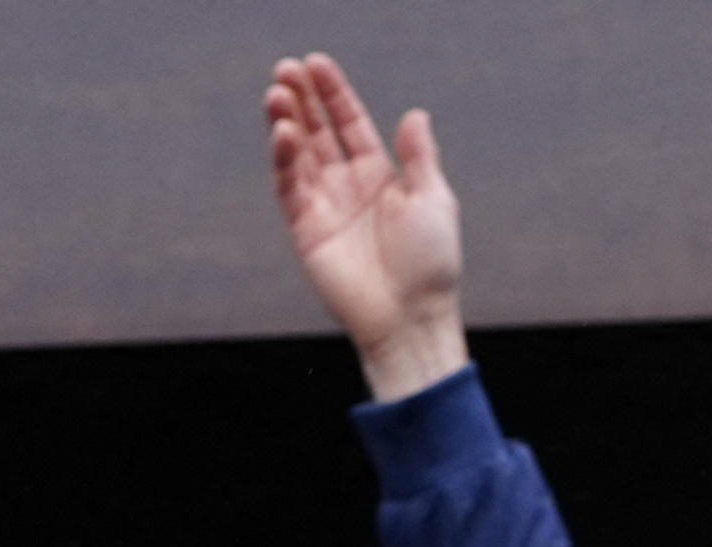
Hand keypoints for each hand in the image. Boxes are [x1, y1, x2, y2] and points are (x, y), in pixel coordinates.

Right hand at [263, 54, 466, 399]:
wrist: (410, 319)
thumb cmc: (431, 266)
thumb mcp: (434, 201)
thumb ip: (419, 156)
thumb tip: (415, 114)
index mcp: (380, 177)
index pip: (350, 124)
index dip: (334, 94)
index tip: (316, 63)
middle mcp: (348, 187)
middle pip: (318, 133)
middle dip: (302, 100)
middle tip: (287, 69)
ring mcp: (324, 208)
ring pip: (298, 155)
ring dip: (286, 122)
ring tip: (277, 94)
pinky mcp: (305, 231)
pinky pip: (290, 187)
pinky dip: (284, 159)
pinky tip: (284, 133)